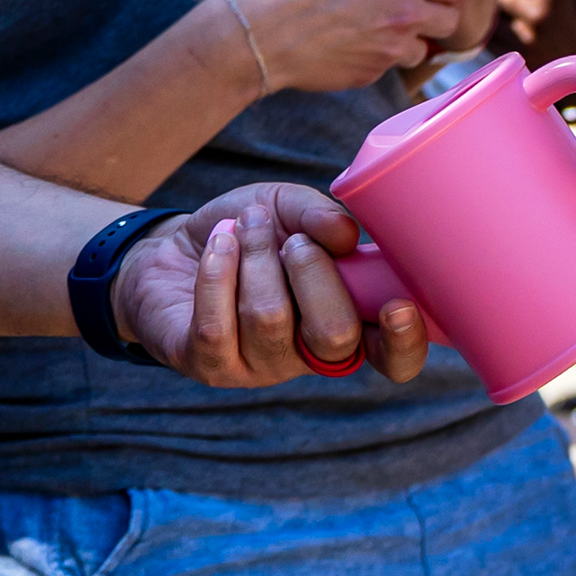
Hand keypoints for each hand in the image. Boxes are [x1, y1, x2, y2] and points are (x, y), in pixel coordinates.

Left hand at [110, 183, 431, 385]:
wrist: (170, 249)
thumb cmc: (246, 232)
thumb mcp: (287, 208)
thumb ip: (320, 216)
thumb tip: (345, 236)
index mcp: (348, 321)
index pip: (392, 358)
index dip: (404, 343)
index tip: (397, 304)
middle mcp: (309, 355)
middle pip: (333, 336)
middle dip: (314, 273)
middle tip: (295, 241)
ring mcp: (258, 367)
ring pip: (270, 318)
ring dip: (258, 256)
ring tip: (248, 226)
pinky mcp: (208, 365)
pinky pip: (217, 323)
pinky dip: (218, 270)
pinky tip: (220, 243)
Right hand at [218, 0, 469, 93]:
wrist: (255, 33)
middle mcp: (405, 13)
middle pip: (451, 20)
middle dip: (436, 15)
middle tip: (412, 7)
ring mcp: (390, 49)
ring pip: (423, 49)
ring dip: (409, 41)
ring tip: (377, 28)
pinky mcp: (372, 75)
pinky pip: (390, 67)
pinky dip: (378, 58)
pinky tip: (350, 45)